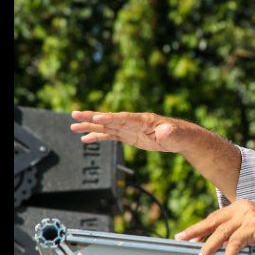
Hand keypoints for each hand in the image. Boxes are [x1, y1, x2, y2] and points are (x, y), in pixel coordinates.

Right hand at [70, 111, 195, 152]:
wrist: (181, 137)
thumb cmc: (180, 135)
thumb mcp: (176, 135)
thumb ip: (170, 133)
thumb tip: (165, 131)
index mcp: (144, 120)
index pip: (124, 118)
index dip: (110, 118)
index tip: (96, 118)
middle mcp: (134, 122)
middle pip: (110, 119)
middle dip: (92, 117)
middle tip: (75, 115)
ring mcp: (130, 129)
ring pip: (107, 127)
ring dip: (90, 127)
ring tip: (73, 127)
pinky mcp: (130, 136)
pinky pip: (111, 136)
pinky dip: (98, 137)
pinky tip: (85, 139)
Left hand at [175, 199, 254, 254]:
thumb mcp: (253, 231)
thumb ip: (237, 233)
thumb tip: (217, 243)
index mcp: (241, 206)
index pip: (215, 217)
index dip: (200, 228)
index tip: (186, 236)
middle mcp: (244, 207)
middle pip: (214, 221)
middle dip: (196, 232)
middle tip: (182, 240)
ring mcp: (250, 215)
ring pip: (223, 232)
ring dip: (209, 247)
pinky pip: (237, 242)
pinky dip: (229, 254)